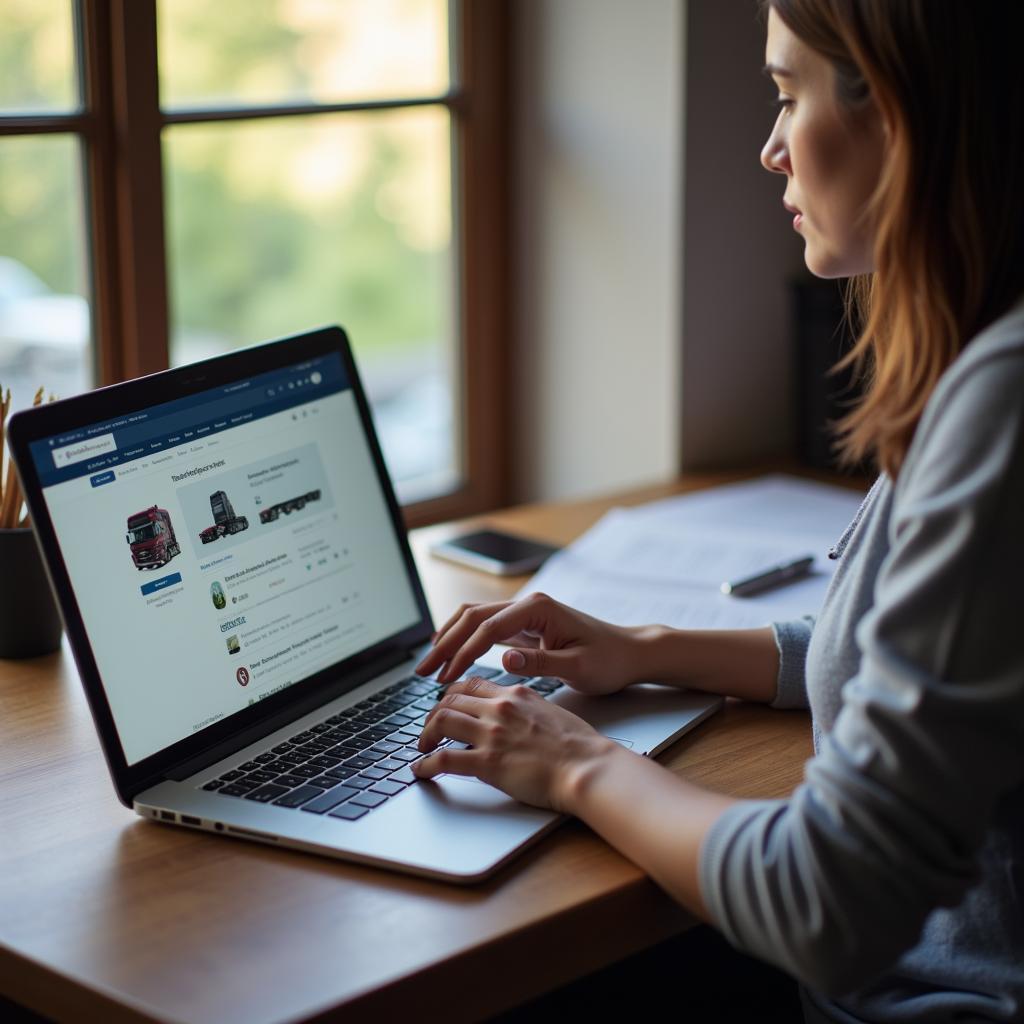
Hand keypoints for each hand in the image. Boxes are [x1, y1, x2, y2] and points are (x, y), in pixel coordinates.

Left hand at [413, 676, 617, 811]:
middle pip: (451, 698)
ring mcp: (492, 734)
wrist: (587, 767)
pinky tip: (421, 770)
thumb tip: (516, 719)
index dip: (453, 692)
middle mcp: (500, 708)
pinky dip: (426, 764)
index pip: (473, 684)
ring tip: (423, 747)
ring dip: (426, 734)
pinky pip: (444, 758)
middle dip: (434, 712)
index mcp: (516, 694)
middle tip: (430, 726)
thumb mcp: (551, 712)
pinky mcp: (488, 762)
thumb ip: (527, 710)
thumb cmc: (579, 746)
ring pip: (442, 720)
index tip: (447, 702)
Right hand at [415, 591, 643, 693]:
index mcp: (539, 609)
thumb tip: (503, 660)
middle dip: (444, 643)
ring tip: (430, 665)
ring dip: (449, 639)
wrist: (630, 652)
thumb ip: (540, 664)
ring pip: (474, 618)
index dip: (462, 653)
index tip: (445, 678)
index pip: (487, 629)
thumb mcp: (578, 667)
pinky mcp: (525, 625)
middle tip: (423, 671)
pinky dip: (464, 640)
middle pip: (472, 617)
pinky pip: (485, 628)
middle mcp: (528, 604)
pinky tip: (451, 657)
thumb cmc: (609, 660)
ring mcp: (525, 613)